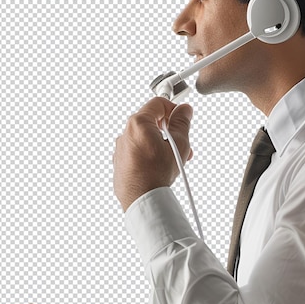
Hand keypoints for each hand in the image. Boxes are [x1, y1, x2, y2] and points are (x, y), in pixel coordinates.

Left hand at [113, 97, 193, 211]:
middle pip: (151, 120)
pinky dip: (148, 153)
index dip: (174, 109)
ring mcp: (120, 148)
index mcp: (138, 123)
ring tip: (173, 158)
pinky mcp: (120, 162)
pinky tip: (159, 166)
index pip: (158, 103)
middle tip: (180, 142)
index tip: (182, 119)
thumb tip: (184, 110)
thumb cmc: (157, 174)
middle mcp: (125, 133)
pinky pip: (136, 151)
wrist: (142, 200)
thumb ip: (182, 123)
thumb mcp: (178, 145)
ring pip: (144, 137)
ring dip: (160, 143)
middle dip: (168, 129)